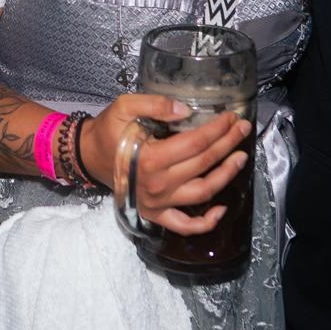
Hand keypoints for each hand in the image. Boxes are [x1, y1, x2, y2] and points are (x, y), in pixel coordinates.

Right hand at [84, 94, 250, 235]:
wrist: (88, 155)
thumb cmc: (107, 130)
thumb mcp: (124, 107)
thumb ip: (154, 104)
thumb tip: (186, 110)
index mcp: (151, 158)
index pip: (196, 143)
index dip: (219, 129)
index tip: (232, 118)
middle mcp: (157, 184)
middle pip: (204, 163)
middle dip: (228, 144)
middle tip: (242, 130)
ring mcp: (157, 203)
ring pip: (202, 192)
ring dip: (225, 176)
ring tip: (240, 158)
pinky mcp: (155, 214)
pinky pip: (184, 225)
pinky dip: (205, 222)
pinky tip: (221, 209)